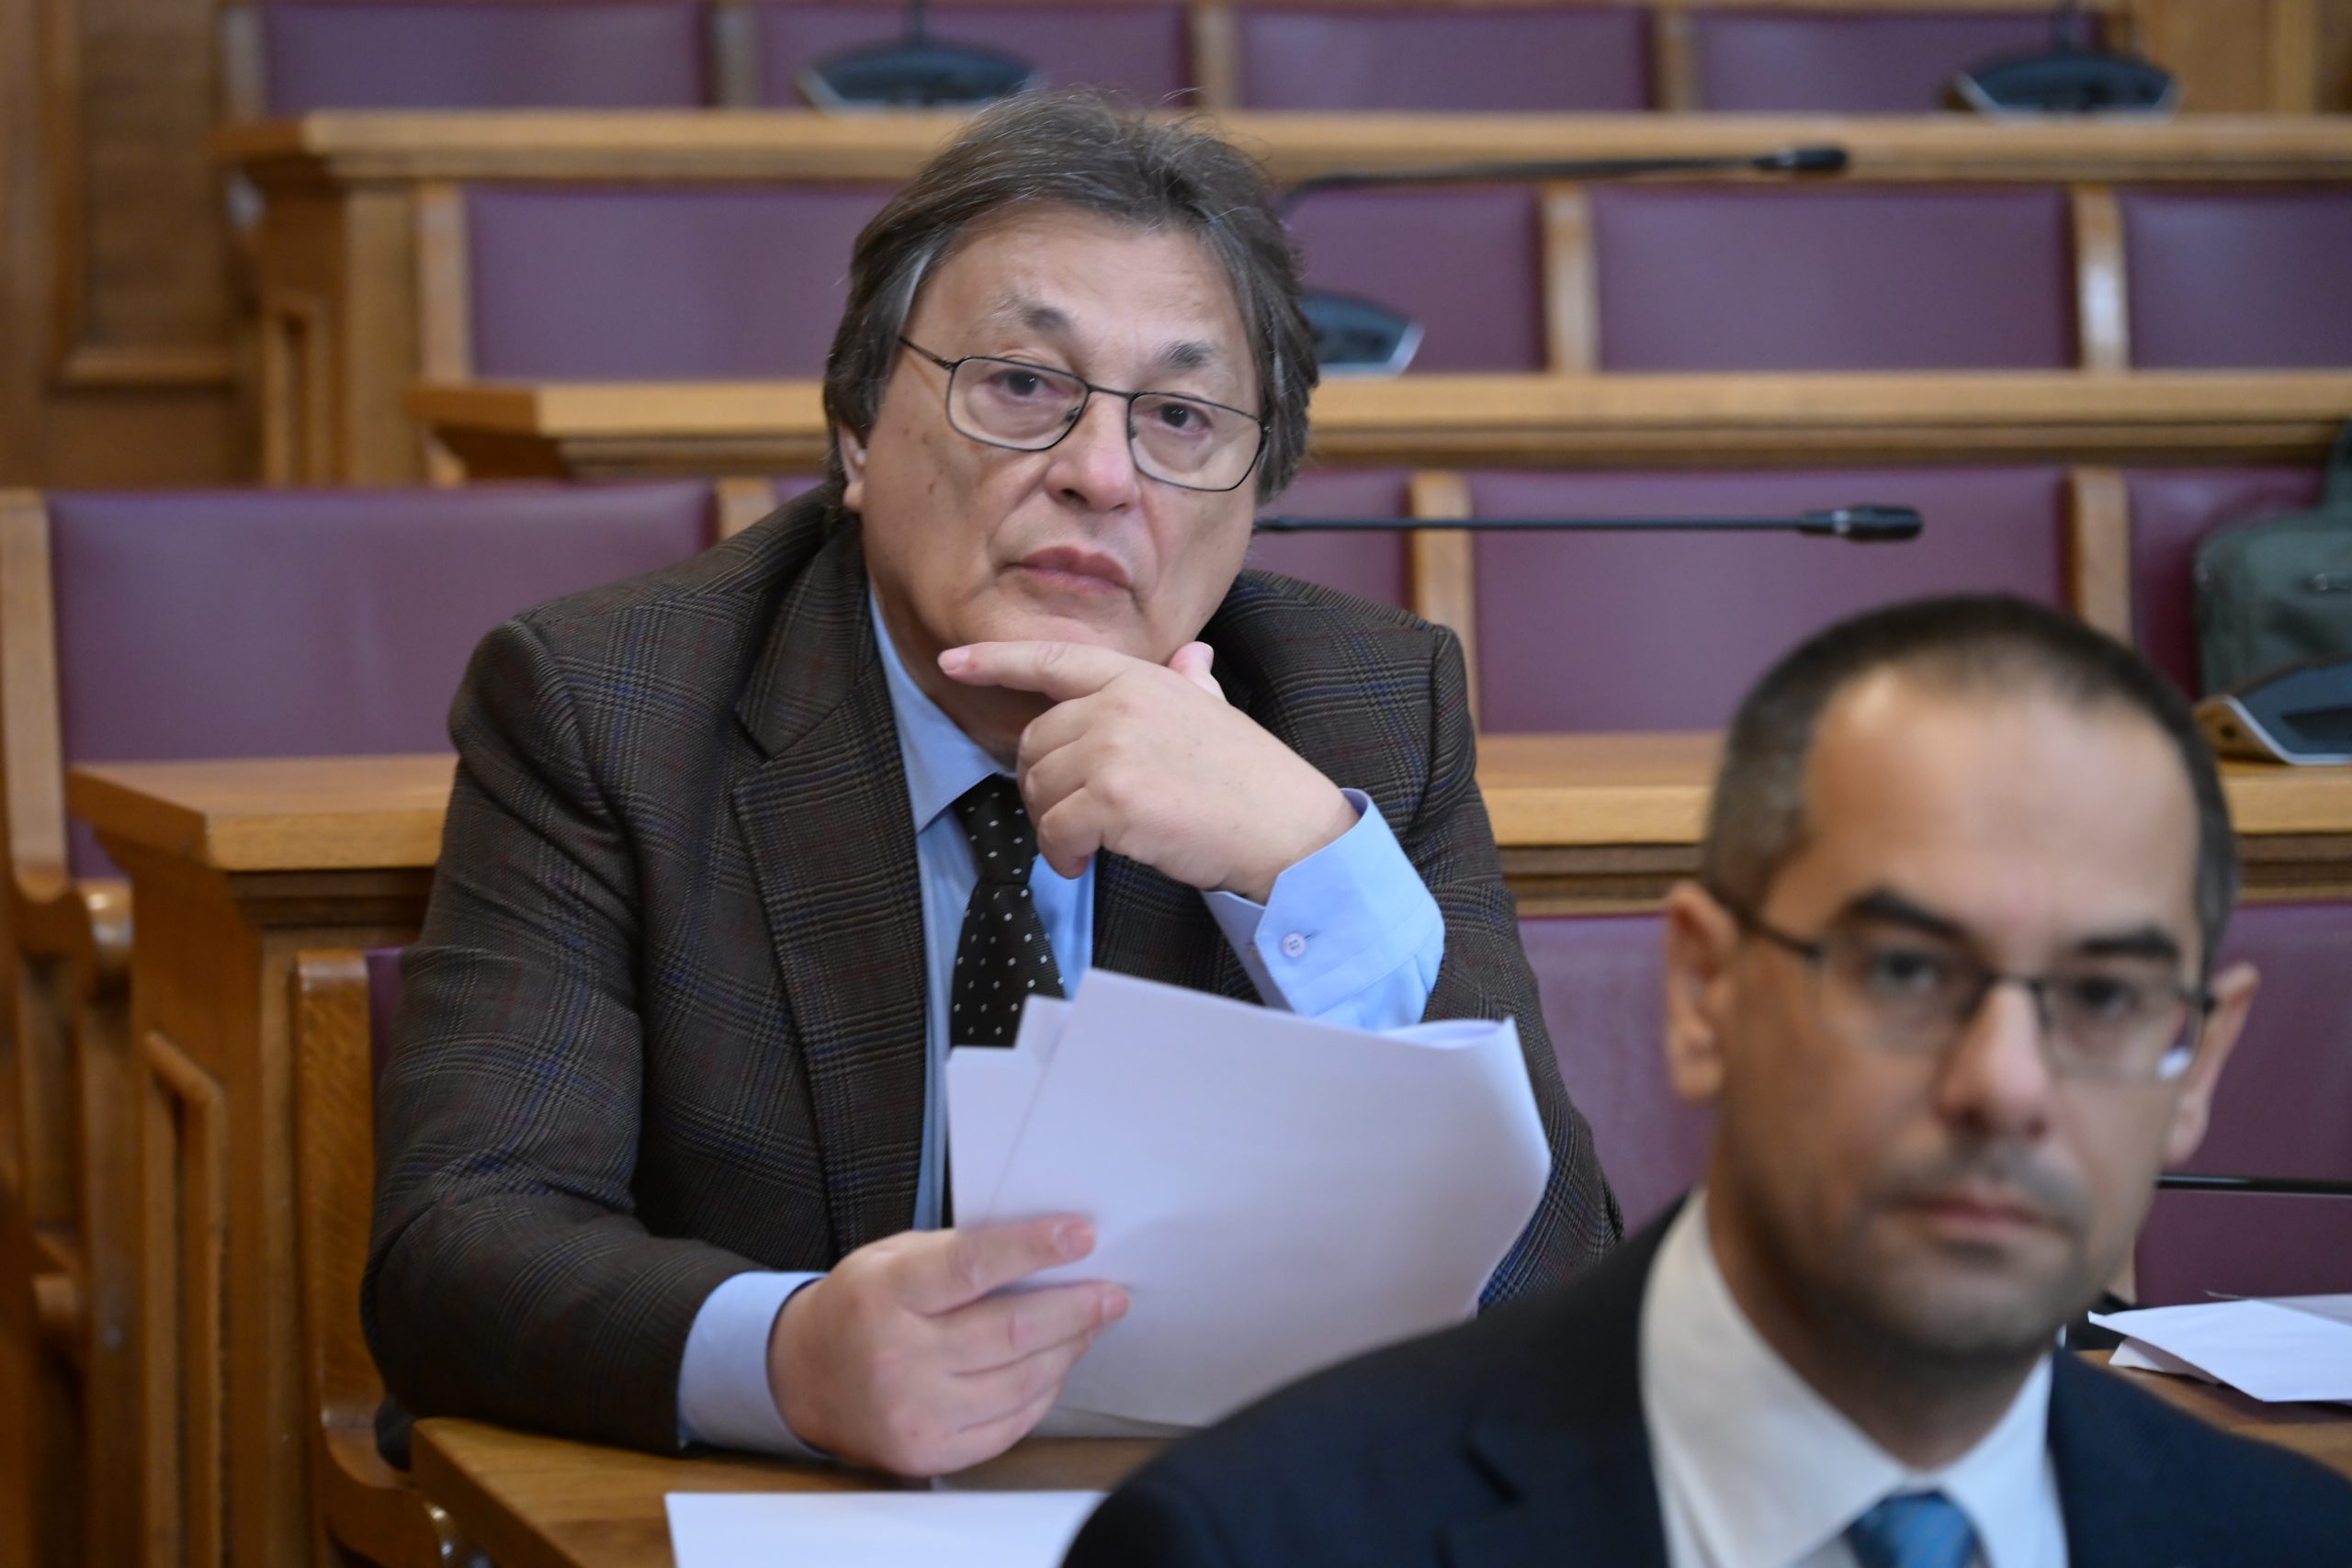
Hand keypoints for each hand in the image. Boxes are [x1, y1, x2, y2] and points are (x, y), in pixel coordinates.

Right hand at [768, 1218, 1126, 1476]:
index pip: (973, 1266)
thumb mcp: (891, 1257)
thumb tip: (1045, 1247)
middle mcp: (898, 1358)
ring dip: (1069, 1349)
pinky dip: (1043, 1391)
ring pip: (1021, 1381)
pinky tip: (1057, 1364)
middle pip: (1011, 1331)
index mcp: (886, 1294)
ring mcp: (915, 1413)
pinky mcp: (930, 1454)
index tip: (1081, 1236)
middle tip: (1111, 1293)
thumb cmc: (860, 1306)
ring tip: (1092, 1324)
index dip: (1034, 1248)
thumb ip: (959, 1251)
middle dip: (1075, 1309)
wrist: (804, 1377)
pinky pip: (1010, 1423)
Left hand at [939, 640, 1357, 901]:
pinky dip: (1061, 856)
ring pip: (1038, 790)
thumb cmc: (1255, 780)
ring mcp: (1114, 749)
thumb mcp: (1218, 714)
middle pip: (1034, 743)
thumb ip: (1191, 684)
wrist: (1289, 828)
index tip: (951, 661)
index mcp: (1141, 678)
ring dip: (1052, 828)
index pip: (1053, 660)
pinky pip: (1054, 831)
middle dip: (1042, 787)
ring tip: (1087, 846)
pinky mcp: (1112, 798)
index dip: (995, 660)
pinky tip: (1085, 864)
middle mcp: (1120, 704)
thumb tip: (1191, 656)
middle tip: (1073, 819)